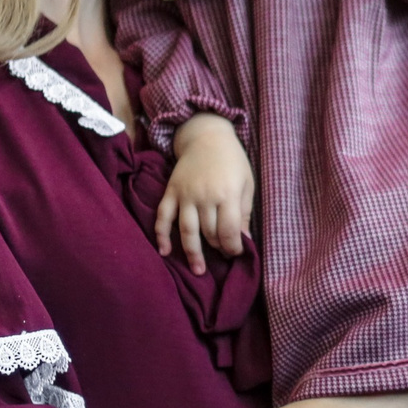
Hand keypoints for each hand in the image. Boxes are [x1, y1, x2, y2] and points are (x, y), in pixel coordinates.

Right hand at [155, 114, 253, 275]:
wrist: (207, 136)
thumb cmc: (232, 161)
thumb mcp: (247, 183)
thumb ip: (245, 212)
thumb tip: (243, 239)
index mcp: (227, 193)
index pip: (229, 230)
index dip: (233, 246)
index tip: (236, 252)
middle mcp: (205, 196)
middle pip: (209, 232)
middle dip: (217, 248)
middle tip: (222, 256)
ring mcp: (185, 194)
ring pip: (187, 230)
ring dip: (192, 252)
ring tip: (198, 270)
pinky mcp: (171, 192)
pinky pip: (163, 216)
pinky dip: (161, 235)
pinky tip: (164, 252)